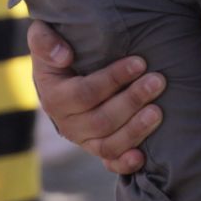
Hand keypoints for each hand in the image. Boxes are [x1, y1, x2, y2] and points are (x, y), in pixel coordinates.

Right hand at [27, 21, 162, 174]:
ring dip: (135, 130)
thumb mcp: (42, 36)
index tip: (139, 62)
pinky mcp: (97, 147)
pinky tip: (141, 157)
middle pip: (101, 121)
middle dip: (132, 101)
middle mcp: (67, 123)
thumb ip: (44, 41)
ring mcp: (83, 139)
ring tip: (158, 112)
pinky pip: (109, 162)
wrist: (62, 72)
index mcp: (54, 97)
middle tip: (158, 81)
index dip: (113, 79)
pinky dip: (124, 164)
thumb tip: (64, 56)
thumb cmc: (57, 50)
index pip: (85, 93)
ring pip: (108, 144)